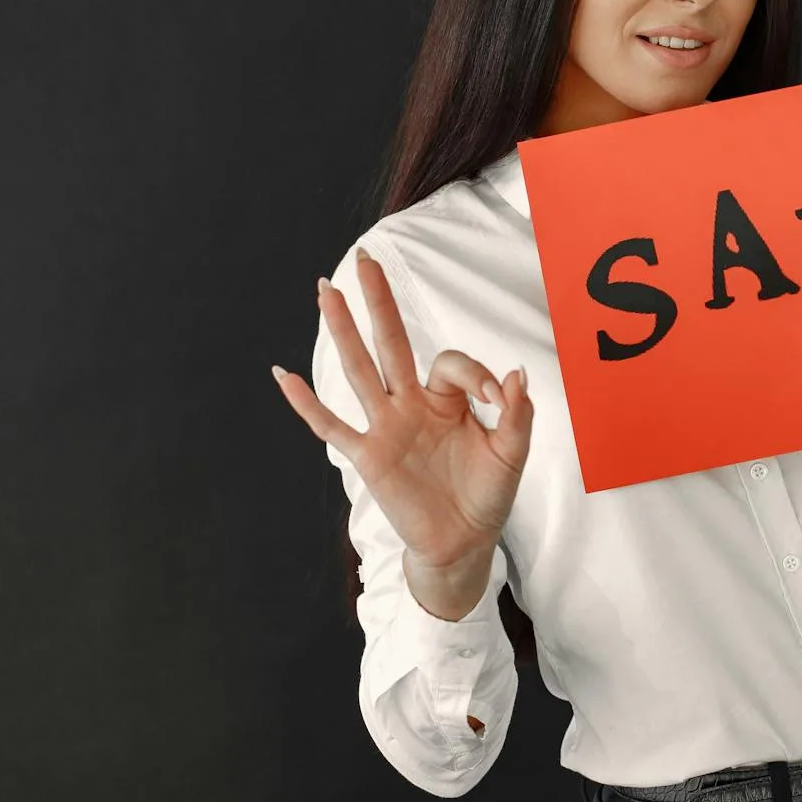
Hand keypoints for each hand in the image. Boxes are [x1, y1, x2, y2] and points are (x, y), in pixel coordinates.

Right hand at [273, 247, 534, 570]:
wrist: (463, 541)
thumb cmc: (486, 493)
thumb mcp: (512, 453)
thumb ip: (518, 415)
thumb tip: (516, 374)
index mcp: (446, 398)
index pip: (450, 363)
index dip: (477, 373)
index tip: (501, 398)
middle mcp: (411, 404)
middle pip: (391, 342)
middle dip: (379, 302)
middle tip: (366, 260)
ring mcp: (386, 427)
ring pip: (360, 370)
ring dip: (343, 331)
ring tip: (325, 291)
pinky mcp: (369, 456)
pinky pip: (331, 426)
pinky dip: (306, 403)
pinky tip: (284, 375)